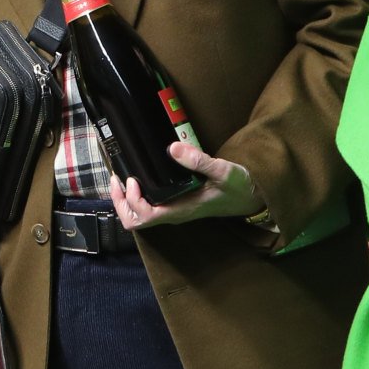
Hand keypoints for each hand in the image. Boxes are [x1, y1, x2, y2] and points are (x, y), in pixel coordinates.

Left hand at [110, 140, 263, 229]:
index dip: (132, 201)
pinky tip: (137, 179)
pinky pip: (149, 207)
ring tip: (120, 178)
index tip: (133, 179)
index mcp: (181, 210)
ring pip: (140, 215)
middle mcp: (174, 214)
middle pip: (136, 220)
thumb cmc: (240, 188)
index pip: (146, 217)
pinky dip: (137, 196)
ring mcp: (174, 211)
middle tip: (116, 178)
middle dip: (120, 202)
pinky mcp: (176, 204)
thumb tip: (172, 148)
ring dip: (126, 200)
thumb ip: (199, 161)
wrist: (253, 198)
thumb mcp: (223, 171)